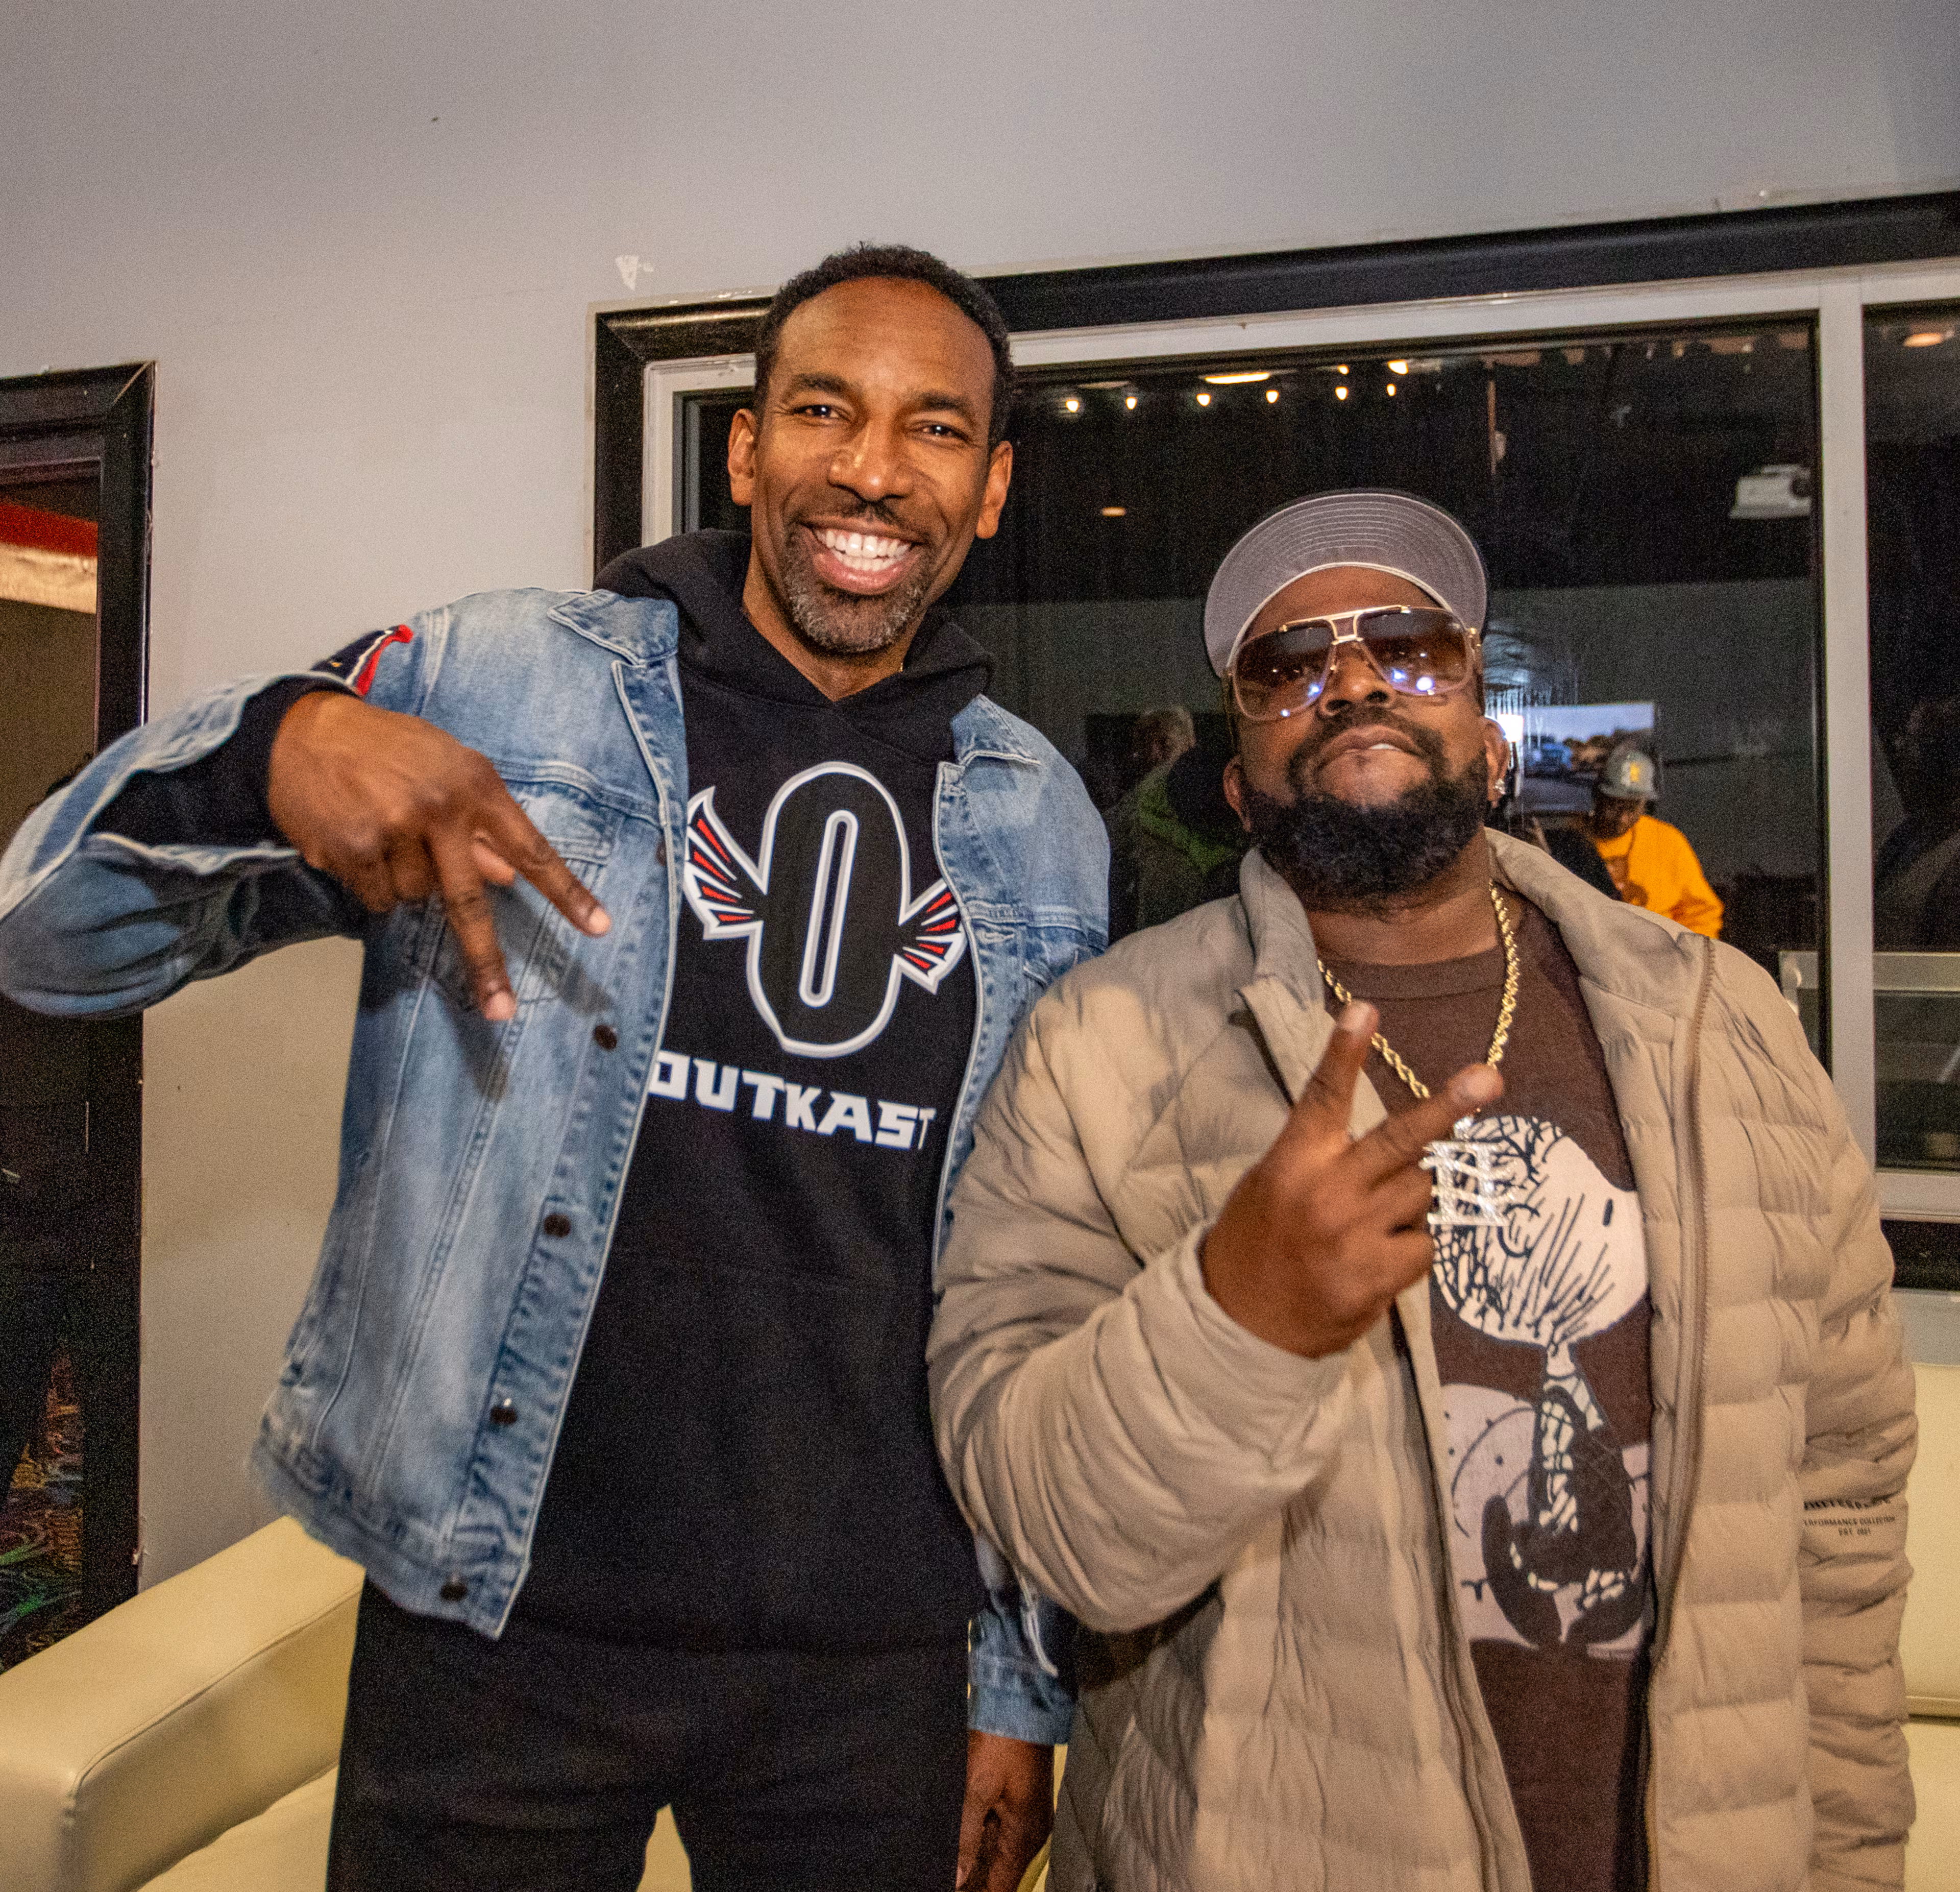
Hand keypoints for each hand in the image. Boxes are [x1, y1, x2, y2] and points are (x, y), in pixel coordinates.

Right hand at [267, 691, 609, 1020]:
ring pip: (416, 899)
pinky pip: (378, 898)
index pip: (532, 850)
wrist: (302, 732)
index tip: (599, 928)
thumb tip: (508, 876)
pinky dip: (370, 883)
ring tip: (384, 833)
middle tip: (502, 1010)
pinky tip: (357, 842)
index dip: (566, 893)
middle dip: (486, 961)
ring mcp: (392, 830)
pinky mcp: (351, 849)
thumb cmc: (390, 751)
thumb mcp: (448, 771)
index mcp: (475, 786)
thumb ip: (480, 824)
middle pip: (469, 903)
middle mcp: (438, 809)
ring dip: (406, 882)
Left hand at [957, 1732, 1052, 1890]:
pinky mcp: (1017, 1802)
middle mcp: (1029, 1833)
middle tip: (943, 1880)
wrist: (1021, 1702)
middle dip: (973, 1881)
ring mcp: (1025, 1817)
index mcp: (1024, 1836)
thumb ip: (966, 1837)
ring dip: (973, 1862)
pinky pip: (997, 1832)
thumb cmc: (1000, 1744)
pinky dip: (978, 1840)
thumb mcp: (977, 1788)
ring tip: (944, 1868)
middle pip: (999, 1874)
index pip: (1001, 1887)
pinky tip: (956, 1844)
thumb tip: (957, 1879)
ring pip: (996, 1853)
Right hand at [1201, 1001, 1500, 1357]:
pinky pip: (1424, 1244)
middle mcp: (1327, 1194)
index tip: (1366, 1009)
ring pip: (1421, 1193)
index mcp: (1294, 1163)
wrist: (1241, 1324)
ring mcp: (1355, 1237)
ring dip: (1412, 1199)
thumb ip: (1325, 1157)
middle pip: (1399, 1141)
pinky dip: (1411, 1246)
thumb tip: (1399, 1143)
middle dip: (1447, 1108)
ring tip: (1373, 1220)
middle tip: (1488, 1080)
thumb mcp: (1275, 1183)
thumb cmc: (1259, 1240)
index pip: (1322, 1098)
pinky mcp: (1378, 1278)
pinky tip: (1378, 1258)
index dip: (1345, 1052)